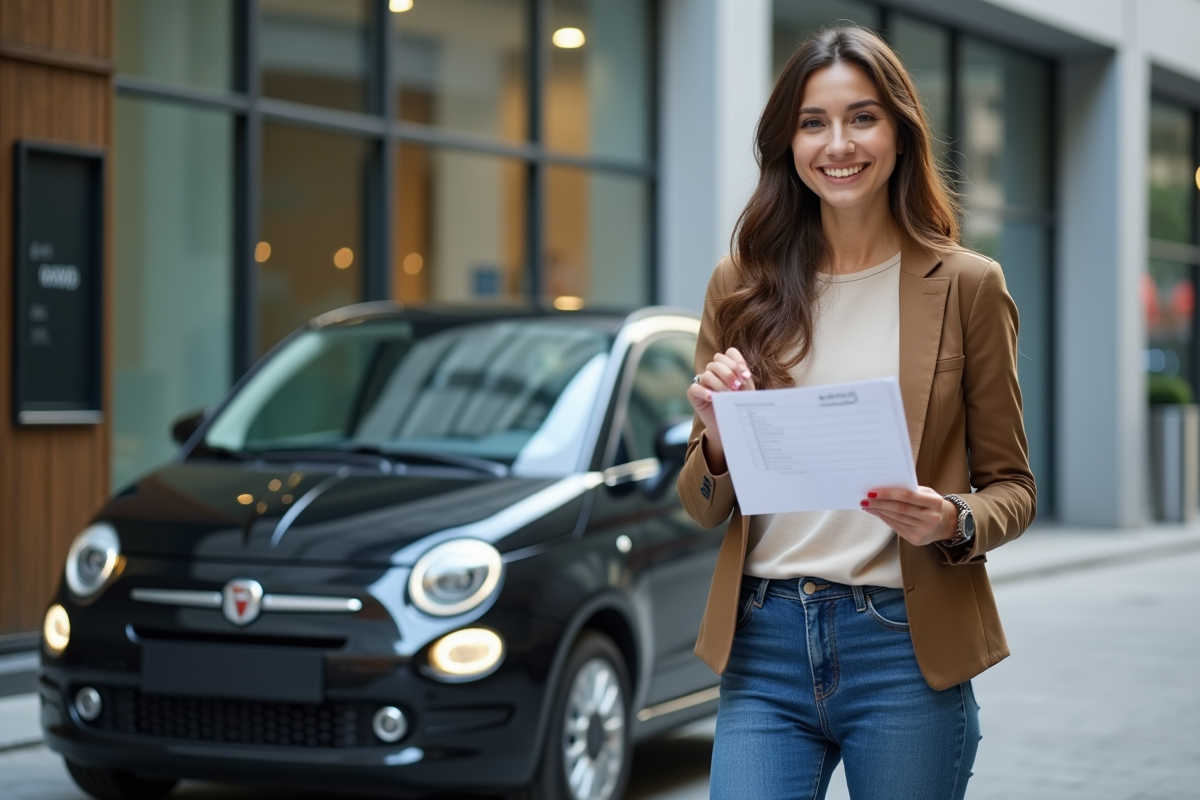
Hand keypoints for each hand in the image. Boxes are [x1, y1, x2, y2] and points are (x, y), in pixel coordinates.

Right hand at [685, 348, 753, 469]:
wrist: (729, 425)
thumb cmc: (738, 405)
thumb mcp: (745, 391)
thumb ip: (744, 379)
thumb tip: (743, 374)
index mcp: (727, 366)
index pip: (729, 353)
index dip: (737, 362)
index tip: (746, 376)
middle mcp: (714, 371)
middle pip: (717, 361)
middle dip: (729, 373)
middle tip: (737, 386)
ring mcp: (702, 381)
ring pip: (708, 374)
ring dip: (720, 384)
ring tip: (728, 396)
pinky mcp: (693, 394)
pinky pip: (695, 387)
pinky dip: (704, 391)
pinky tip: (713, 398)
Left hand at [860, 486, 957, 545]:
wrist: (947, 523)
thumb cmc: (932, 504)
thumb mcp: (926, 493)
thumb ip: (909, 490)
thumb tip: (883, 490)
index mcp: (934, 502)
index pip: (907, 496)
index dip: (888, 494)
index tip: (872, 491)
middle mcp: (931, 518)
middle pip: (899, 509)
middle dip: (879, 504)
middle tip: (864, 499)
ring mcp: (924, 530)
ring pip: (896, 519)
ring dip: (879, 511)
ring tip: (867, 505)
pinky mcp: (917, 539)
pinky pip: (897, 527)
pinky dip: (885, 519)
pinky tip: (877, 513)